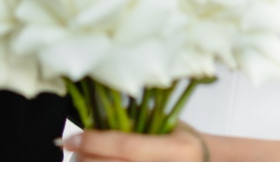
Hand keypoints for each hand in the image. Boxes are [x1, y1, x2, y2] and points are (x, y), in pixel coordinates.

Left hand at [61, 128, 207, 159]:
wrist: (208, 162)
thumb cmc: (184, 139)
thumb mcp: (167, 124)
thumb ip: (137, 123)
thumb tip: (97, 115)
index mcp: (175, 150)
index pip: (126, 147)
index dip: (96, 142)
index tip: (73, 137)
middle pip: (115, 167)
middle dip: (87, 160)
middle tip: (71, 149)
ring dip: (92, 167)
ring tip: (80, 158)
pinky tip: (94, 163)